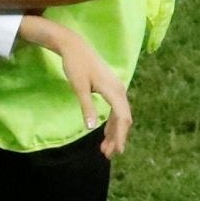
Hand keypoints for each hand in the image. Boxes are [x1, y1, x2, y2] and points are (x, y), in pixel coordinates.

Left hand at [22, 15, 131, 157]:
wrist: (75, 46)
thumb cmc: (75, 65)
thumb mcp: (79, 87)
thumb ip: (87, 107)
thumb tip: (91, 128)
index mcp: (113, 90)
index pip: (122, 117)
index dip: (120, 135)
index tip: (115, 150)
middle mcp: (120, 90)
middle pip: (124, 118)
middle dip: (117, 137)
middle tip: (107, 154)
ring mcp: (117, 89)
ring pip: (121, 115)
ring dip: (114, 132)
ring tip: (106, 148)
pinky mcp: (112, 88)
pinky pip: (117, 109)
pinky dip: (112, 122)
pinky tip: (105, 132)